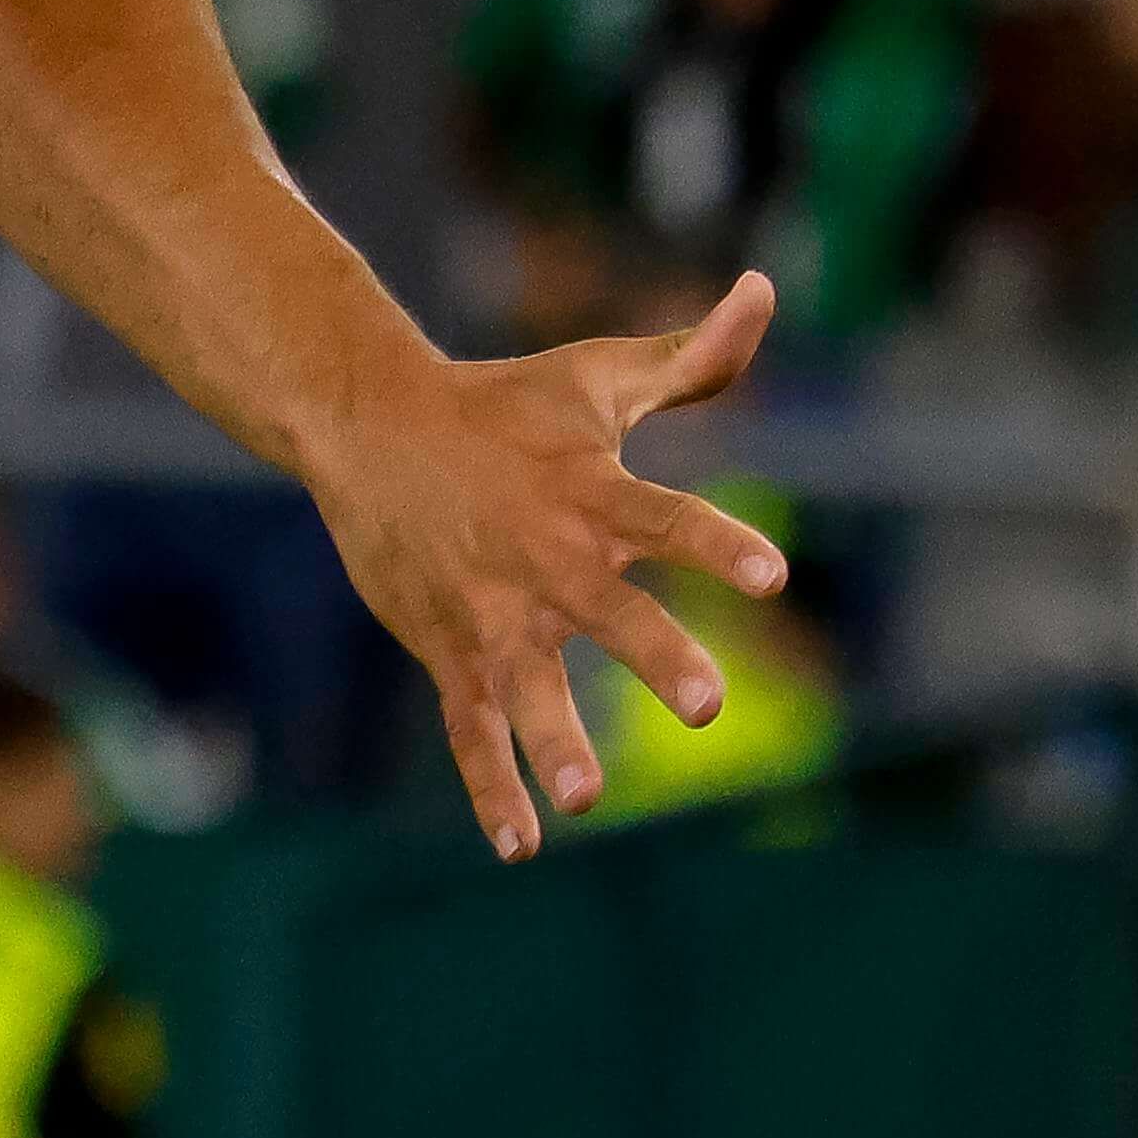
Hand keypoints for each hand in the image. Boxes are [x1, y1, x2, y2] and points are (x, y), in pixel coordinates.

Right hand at [302, 271, 789, 858]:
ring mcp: (489, 608)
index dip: (717, 544)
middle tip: (707, 704)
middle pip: (605, 609)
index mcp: (587, 489)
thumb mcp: (595, 375)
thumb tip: (764, 290)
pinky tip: (522, 846)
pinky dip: (490, 786)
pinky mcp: (448, 646)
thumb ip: (691, 355)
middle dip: (652, 653)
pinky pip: (470, 726)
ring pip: (524, 682)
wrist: (364, 423)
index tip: (774, 575)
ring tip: (589, 798)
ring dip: (553, 738)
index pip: (664, 518)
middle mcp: (542, 554)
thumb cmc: (502, 404)